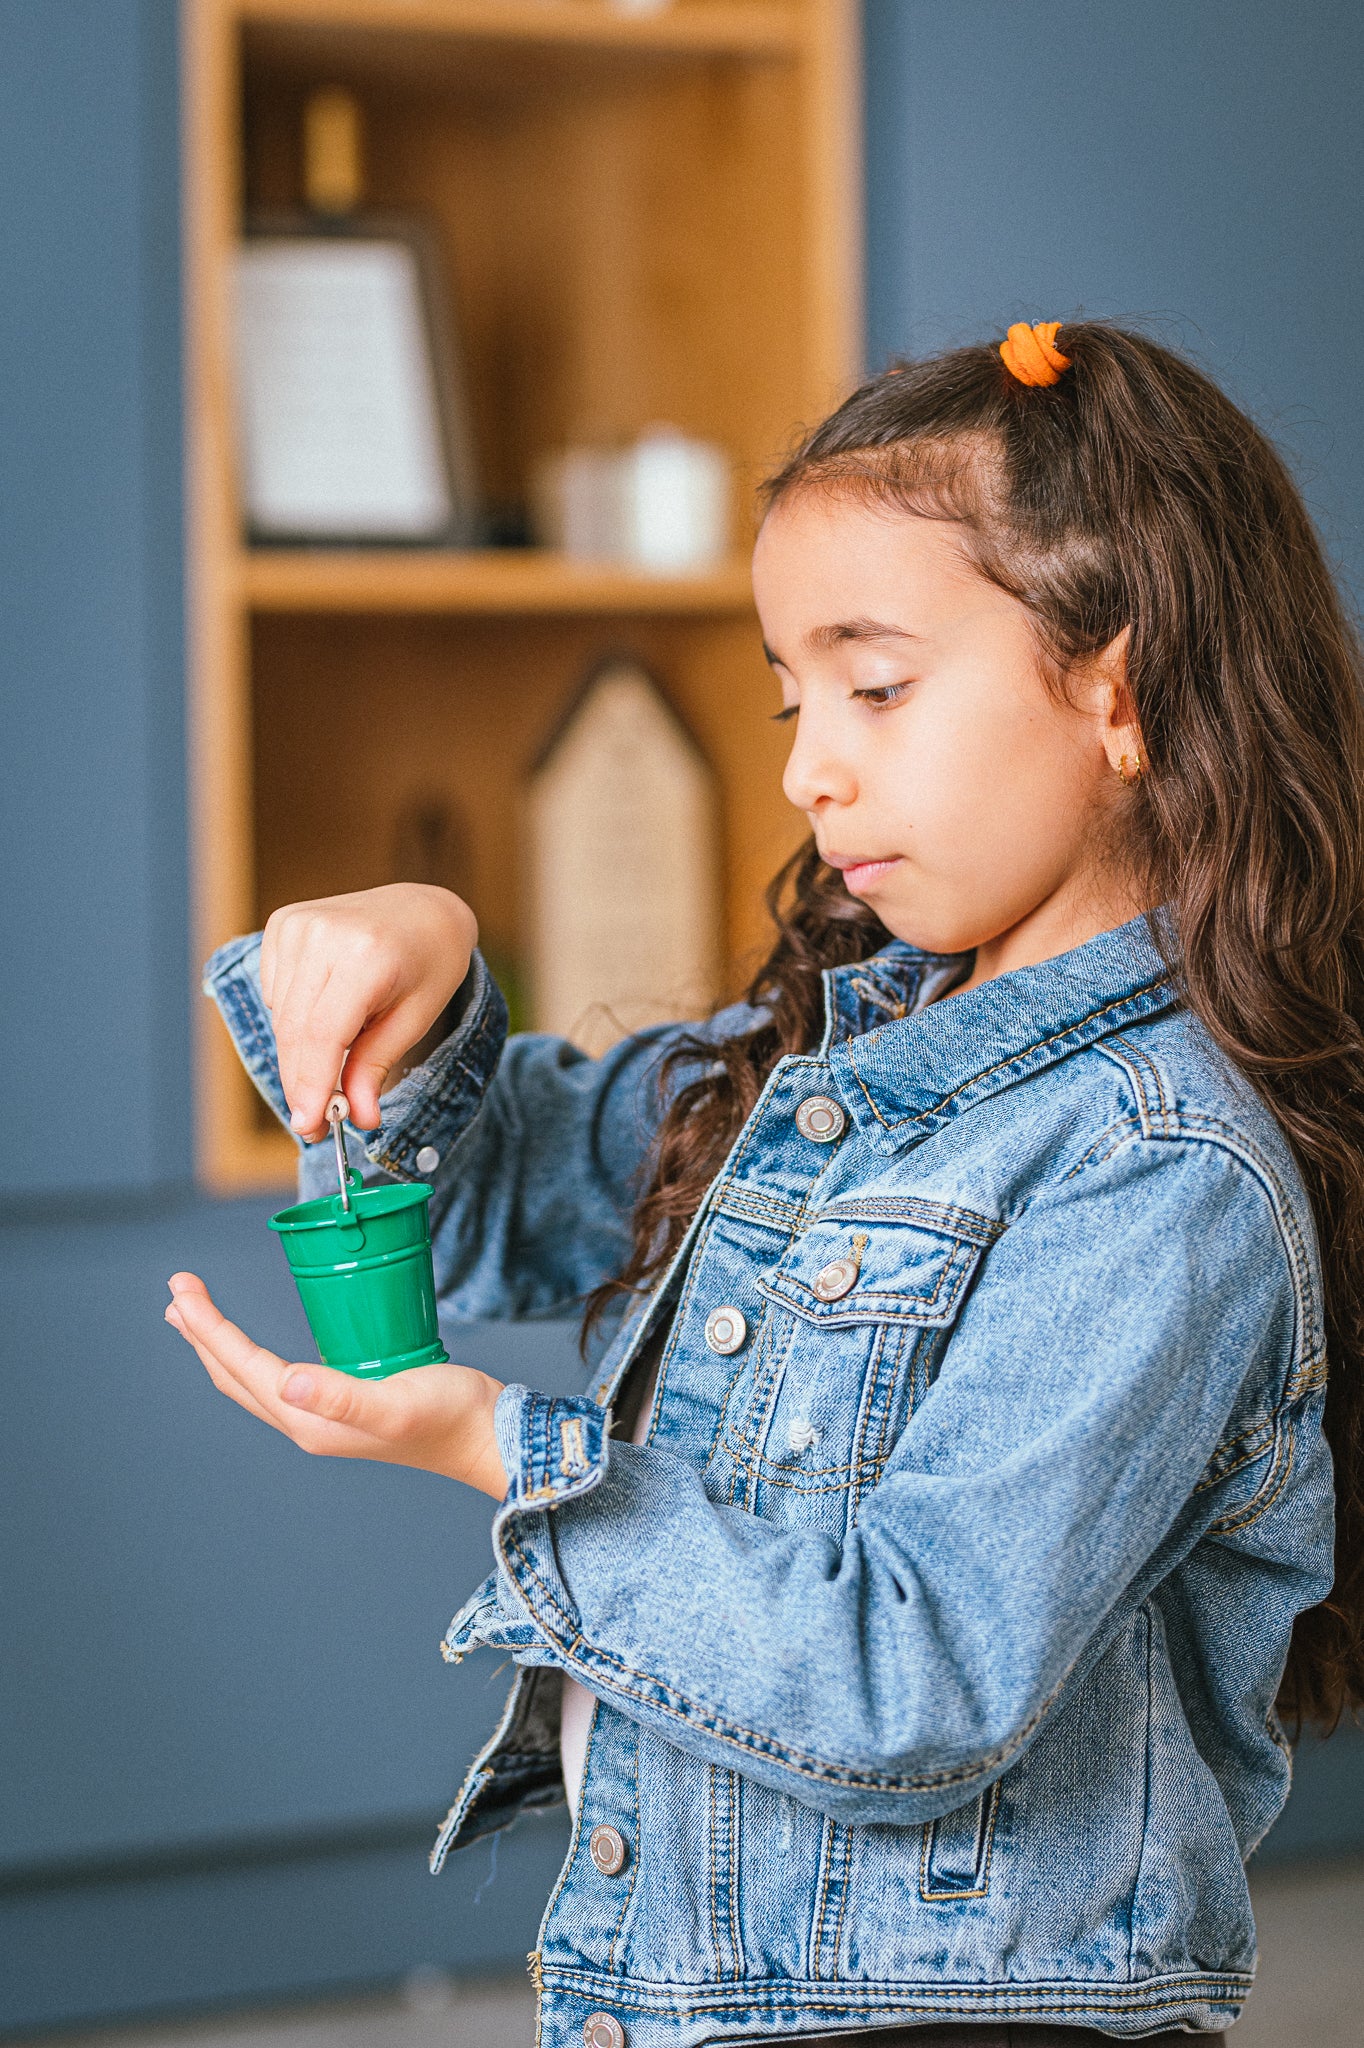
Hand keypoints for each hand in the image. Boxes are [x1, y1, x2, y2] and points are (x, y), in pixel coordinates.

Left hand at [166, 1274, 507, 1497]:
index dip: (209, 1327)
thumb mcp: (396, 1402)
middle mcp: (310, 1422)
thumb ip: (341, 1397)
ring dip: (223, 1346)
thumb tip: (287, 1380)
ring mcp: (326, 1416)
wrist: (489, 1437)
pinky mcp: (346, 1402)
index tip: (182, 1290)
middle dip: (203, 1335)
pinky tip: (263, 1347)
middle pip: (236, 1376)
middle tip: (177, 1295)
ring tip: (199, 1318)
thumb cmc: (451, 1418)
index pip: (243, 1367)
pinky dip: (257, 1356)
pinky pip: (284, 1379)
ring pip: (255, 1379)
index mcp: (311, 1421)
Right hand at [260, 884, 476, 1140]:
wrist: (422, 908)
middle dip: (301, 1083)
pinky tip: (329, 1007)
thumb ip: (377, 1066)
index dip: (311, 1085)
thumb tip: (358, 1118)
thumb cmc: (428, 964)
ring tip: (337, 1058)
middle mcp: (325, 934)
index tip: (309, 1126)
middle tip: (314, 1124)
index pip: (322, 1034)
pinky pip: (275, 994)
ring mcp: (299, 924)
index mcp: (367, 955)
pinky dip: (295, 1018)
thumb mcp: (416, 1018)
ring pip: (281, 1017)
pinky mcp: (284, 923)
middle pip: (295, 1031)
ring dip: (299, 1054)